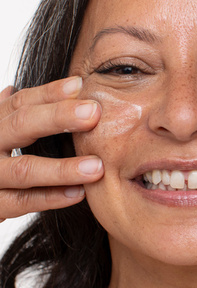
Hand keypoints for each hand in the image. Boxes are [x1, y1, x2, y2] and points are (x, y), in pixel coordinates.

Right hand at [0, 77, 102, 221]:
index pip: (20, 102)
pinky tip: (79, 193)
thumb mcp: (7, 130)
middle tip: (93, 114)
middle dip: (58, 117)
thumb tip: (73, 85)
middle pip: (20, 125)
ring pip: (24, 169)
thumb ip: (31, 111)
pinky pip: (22, 202)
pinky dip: (51, 198)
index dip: (50, 93)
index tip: (81, 85)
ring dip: (62, 169)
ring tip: (97, 167)